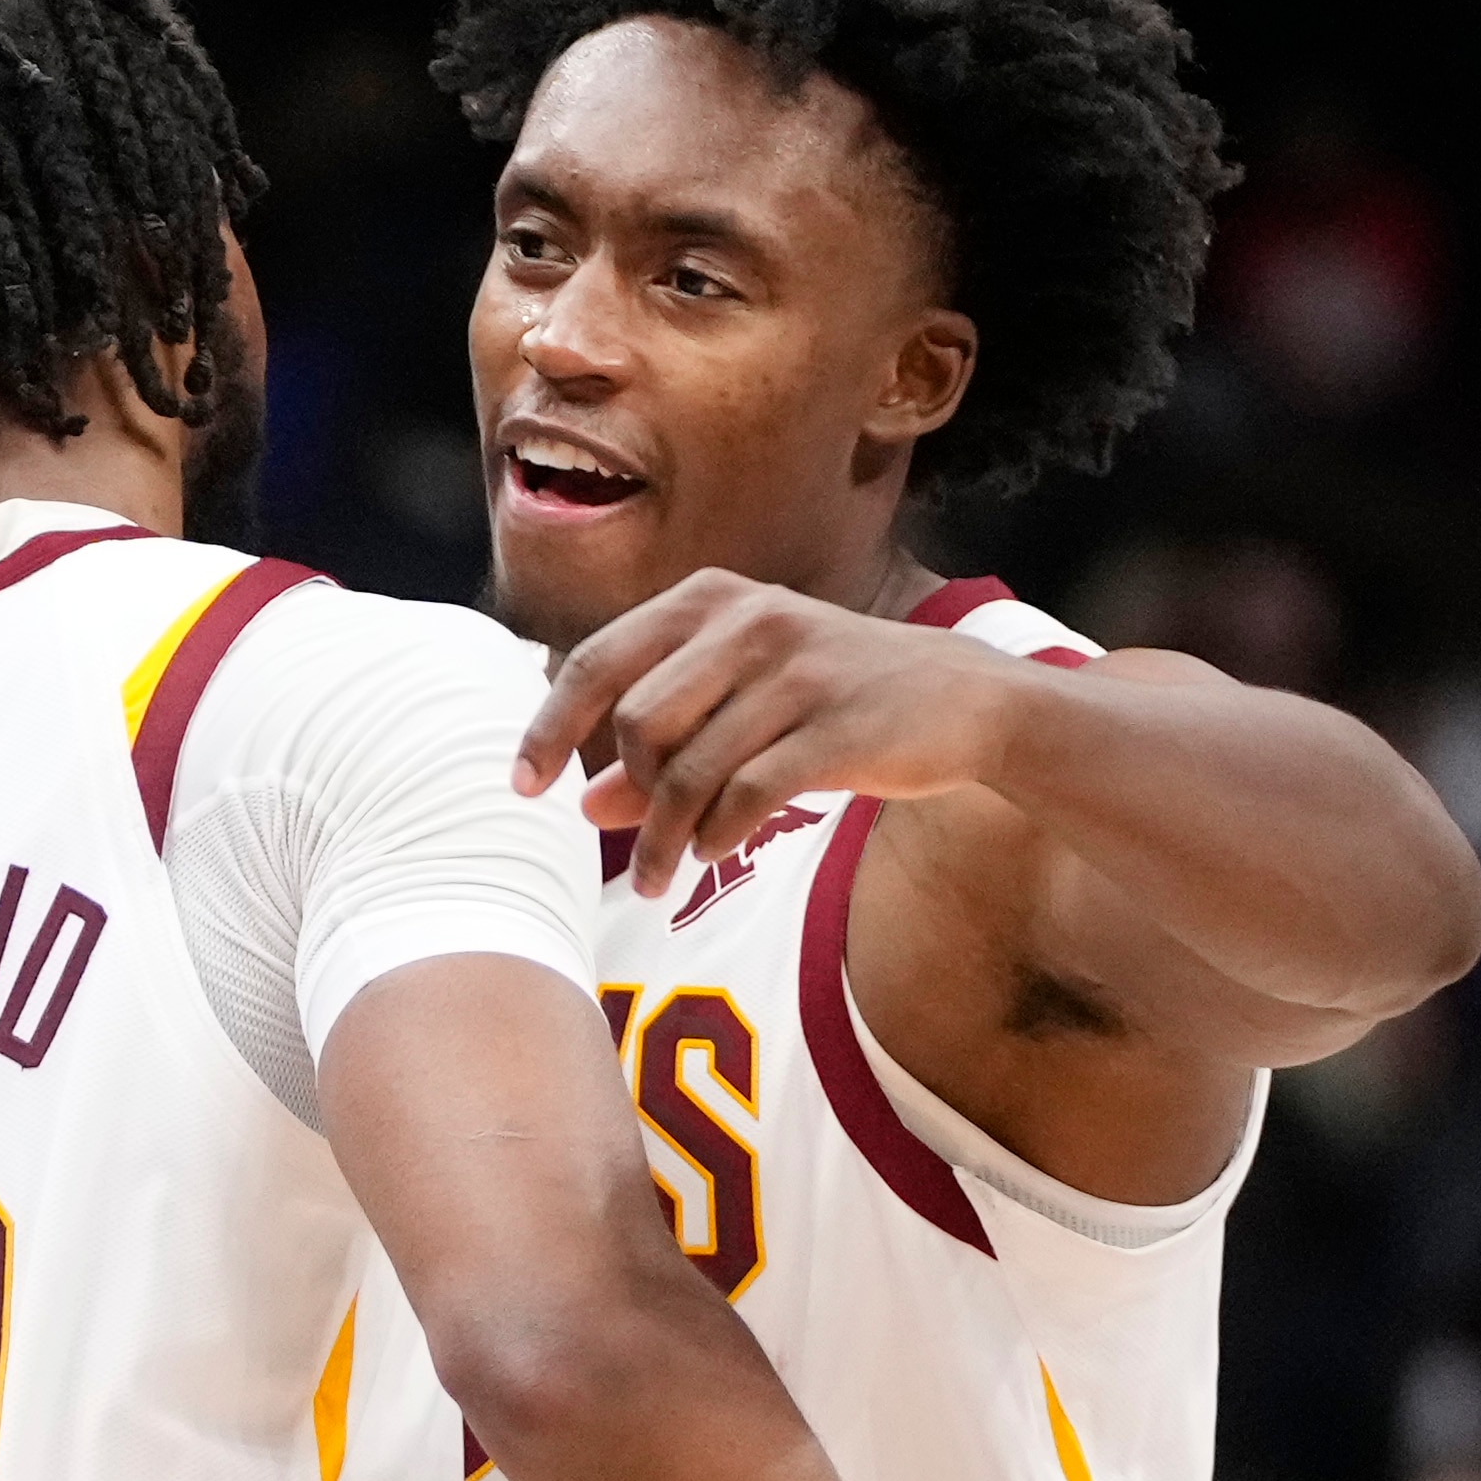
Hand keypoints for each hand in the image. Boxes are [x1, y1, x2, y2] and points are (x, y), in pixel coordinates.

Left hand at [516, 573, 1022, 900]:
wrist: (958, 700)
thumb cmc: (830, 700)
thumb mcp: (741, 705)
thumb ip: (661, 748)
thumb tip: (584, 805)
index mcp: (710, 600)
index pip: (596, 661)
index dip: (548, 729)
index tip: (522, 787)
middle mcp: (748, 622)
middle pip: (636, 724)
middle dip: (627, 797)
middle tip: (641, 845)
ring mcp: (794, 671)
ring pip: (687, 770)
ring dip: (664, 841)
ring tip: (661, 880)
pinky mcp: (834, 725)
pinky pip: (744, 794)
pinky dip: (717, 835)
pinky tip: (714, 854)